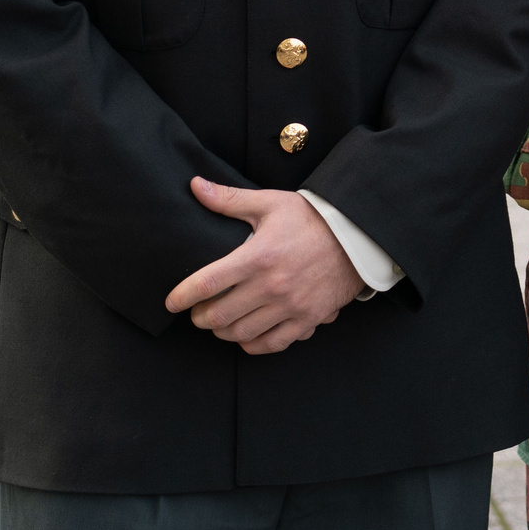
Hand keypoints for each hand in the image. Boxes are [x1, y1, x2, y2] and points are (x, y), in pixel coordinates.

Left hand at [163, 178, 364, 353]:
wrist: (357, 237)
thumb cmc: (311, 219)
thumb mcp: (270, 203)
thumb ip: (229, 199)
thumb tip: (195, 185)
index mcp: (259, 256)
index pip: (207, 284)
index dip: (182, 297)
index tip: (171, 302)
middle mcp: (272, 285)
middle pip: (218, 316)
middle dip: (199, 318)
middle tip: (197, 312)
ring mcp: (290, 306)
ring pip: (240, 333)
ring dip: (222, 331)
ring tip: (219, 322)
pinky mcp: (307, 319)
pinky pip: (271, 343)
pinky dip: (252, 344)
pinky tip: (245, 335)